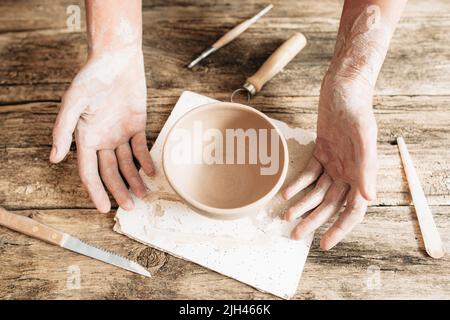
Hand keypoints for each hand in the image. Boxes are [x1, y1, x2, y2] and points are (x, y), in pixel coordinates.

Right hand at [50, 46, 153, 212]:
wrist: (117, 59)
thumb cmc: (92, 78)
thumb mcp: (73, 102)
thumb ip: (63, 130)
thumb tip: (53, 158)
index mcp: (84, 137)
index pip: (89, 171)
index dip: (95, 191)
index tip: (103, 208)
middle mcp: (102, 139)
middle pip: (110, 172)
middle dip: (119, 191)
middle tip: (130, 208)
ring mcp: (120, 133)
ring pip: (127, 164)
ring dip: (135, 180)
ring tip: (144, 195)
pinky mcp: (137, 125)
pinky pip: (141, 148)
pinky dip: (146, 160)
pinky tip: (152, 172)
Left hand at [283, 71, 377, 249]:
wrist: (342, 87)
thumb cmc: (356, 108)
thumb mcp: (362, 135)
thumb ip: (366, 167)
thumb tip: (369, 197)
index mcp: (363, 172)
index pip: (353, 209)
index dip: (340, 228)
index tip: (324, 243)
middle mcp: (350, 171)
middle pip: (331, 205)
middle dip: (314, 221)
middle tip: (295, 234)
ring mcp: (336, 162)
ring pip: (318, 192)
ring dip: (302, 204)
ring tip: (286, 217)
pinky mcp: (322, 151)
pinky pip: (310, 173)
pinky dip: (298, 183)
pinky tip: (285, 192)